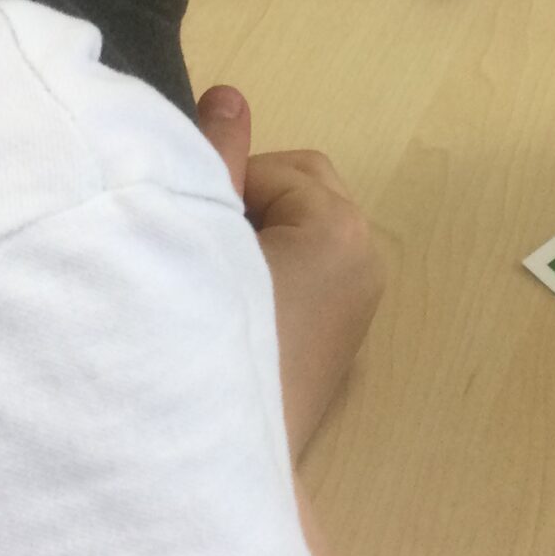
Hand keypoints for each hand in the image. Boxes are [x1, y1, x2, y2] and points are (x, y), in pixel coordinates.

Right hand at [195, 85, 383, 453]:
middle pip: (301, 189)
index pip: (271, 169)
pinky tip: (236, 312)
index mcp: (339, 230)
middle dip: (249, 206)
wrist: (216, 460)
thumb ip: (215, 160)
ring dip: (260, 239)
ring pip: (303, 230)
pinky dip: (275, 272)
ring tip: (214, 285)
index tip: (190, 237)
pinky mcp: (343, 336)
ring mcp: (360, 301)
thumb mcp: (204, 238)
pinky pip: (310, 270)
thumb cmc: (207, 338)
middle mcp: (364, 259)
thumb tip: (230, 95)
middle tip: (202, 256)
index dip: (222, 192)